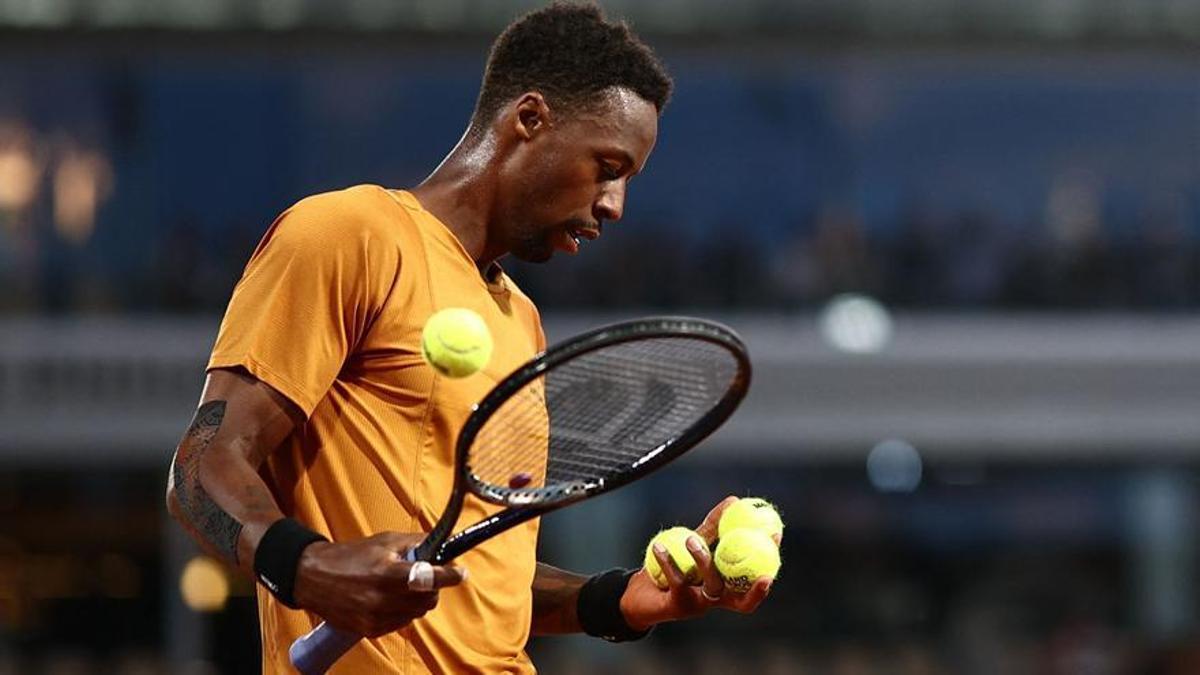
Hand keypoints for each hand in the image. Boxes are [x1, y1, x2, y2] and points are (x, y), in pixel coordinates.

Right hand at [292, 532, 466, 636]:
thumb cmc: (349, 556)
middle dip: (433, 588)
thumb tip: (443, 543)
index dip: (450, 576)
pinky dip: (403, 612)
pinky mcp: (370, 630)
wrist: (313, 578)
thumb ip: (415, 543)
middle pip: (428, 600)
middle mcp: (382, 598)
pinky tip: (389, 599)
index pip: (429, 577)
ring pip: (417, 613)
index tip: (461, 573)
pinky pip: (401, 623)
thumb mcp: (384, 541)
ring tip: (402, 587)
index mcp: (387, 573)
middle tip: (426, 576)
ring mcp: (376, 617)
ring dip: (418, 600)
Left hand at [619, 496, 774, 630]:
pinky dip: (668, 561)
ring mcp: (699, 605)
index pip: (755, 581)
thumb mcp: (692, 546)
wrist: (637, 595)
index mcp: (725, 587)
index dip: (770, 560)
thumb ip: (712, 529)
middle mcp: (717, 599)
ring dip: (703, 559)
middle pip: (741, 592)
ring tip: (691, 540)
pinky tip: (659, 545)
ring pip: (712, 584)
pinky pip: (677, 580)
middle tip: (749, 540)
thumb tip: (733, 501)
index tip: (775, 536)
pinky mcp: (678, 606)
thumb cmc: (670, 570)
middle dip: (751, 572)